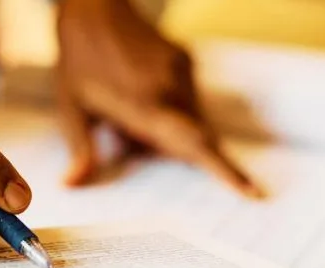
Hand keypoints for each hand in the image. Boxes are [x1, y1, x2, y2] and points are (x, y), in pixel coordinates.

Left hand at [56, 0, 261, 197]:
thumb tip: (72, 184)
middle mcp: (171, 88)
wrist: (94, 10)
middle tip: (127, 130)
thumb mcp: (72, 108)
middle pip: (192, 138)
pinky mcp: (186, 60)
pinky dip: (169, 109)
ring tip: (125, 108)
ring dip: (166, 128)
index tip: (252, 191)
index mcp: (144, 105)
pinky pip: (187, 98)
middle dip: (169, 149)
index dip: (225, 170)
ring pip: (190, 119)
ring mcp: (181, 71)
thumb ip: (81, 150)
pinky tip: (137, 93)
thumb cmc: (78, 61)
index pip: (194, 144)